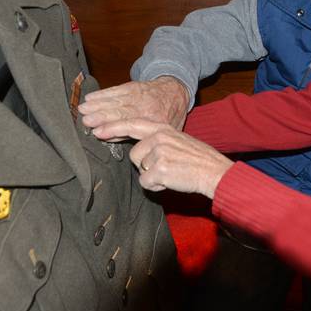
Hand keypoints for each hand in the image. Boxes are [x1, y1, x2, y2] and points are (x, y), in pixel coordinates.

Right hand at [78, 76, 189, 138]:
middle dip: (101, 116)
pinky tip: (90, 98)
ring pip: (116, 100)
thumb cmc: (169, 117)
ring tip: (83, 110)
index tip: (97, 133)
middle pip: (120, 112)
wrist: (176, 92)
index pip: (131, 126)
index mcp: (155, 121)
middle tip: (85, 121)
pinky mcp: (132, 86)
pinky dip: (102, 94)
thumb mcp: (162, 132)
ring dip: (98, 104)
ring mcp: (139, 95)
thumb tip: (113, 141)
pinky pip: (116, 90)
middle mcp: (146, 107)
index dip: (113, 129)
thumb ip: (140, 139)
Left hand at [115, 118, 232, 198]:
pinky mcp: (160, 169)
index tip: (96, 130)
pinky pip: (146, 182)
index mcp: (164, 128)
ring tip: (171, 172)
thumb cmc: (196, 159)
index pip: (133, 124)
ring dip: (152, 175)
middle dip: (144, 164)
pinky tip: (171, 180)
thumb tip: (138, 150)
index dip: (113, 128)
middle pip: (134, 154)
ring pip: (140, 169)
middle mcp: (160, 137)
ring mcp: (159, 152)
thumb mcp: (177, 140)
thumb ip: (157, 140)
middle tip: (164, 167)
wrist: (214, 171)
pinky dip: (156, 186)